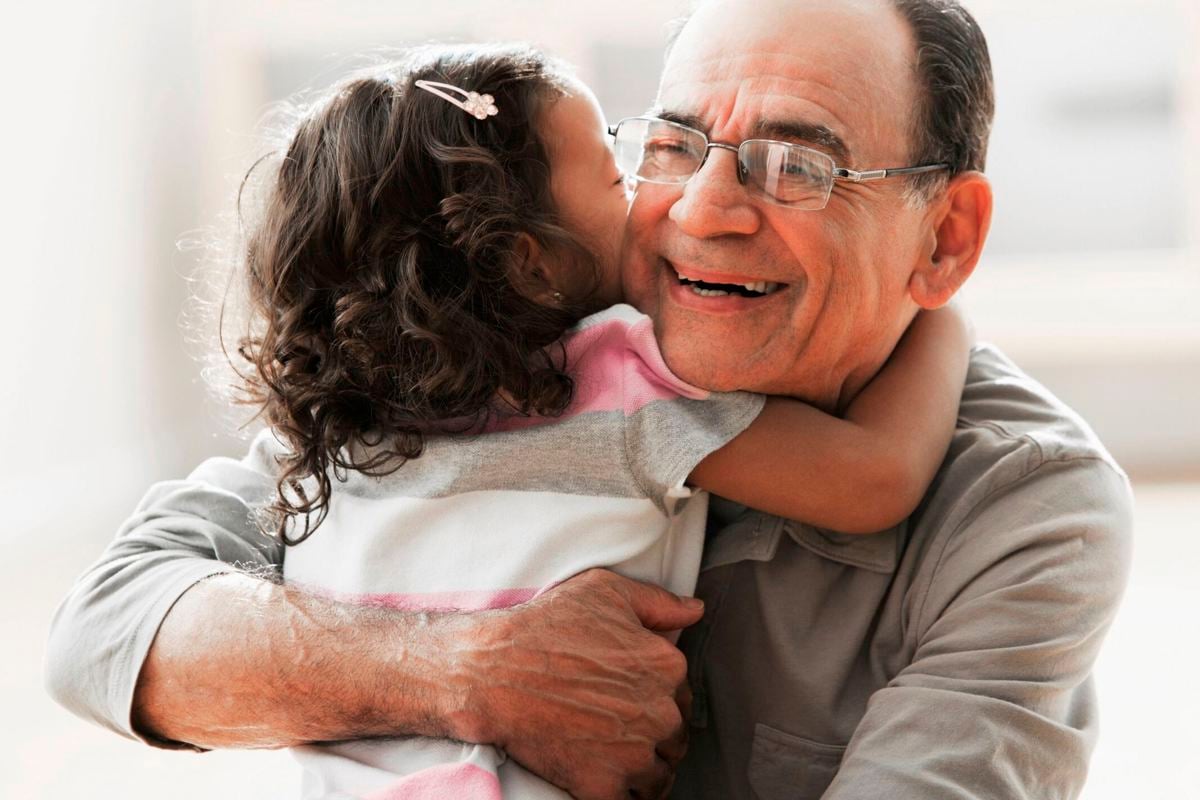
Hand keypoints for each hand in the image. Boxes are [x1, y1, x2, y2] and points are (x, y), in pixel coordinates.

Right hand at [459, 569, 703, 799]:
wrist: (493, 672)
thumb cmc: (545, 626)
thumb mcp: (605, 592)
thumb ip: (658, 603)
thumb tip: (694, 610)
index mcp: (666, 666)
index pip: (682, 694)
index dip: (659, 697)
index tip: (635, 699)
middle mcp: (660, 712)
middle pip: (674, 737)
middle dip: (655, 734)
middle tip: (622, 728)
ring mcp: (634, 753)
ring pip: (659, 774)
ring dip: (644, 768)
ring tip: (617, 757)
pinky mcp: (604, 787)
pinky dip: (625, 794)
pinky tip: (608, 781)